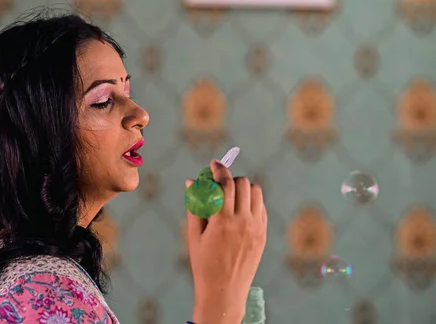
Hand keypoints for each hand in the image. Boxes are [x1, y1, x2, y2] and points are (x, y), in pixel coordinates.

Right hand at [186, 159, 266, 323]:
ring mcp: (256, 228)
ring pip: (255, 192)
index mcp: (222, 222)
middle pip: (242, 184)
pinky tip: (239, 208)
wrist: (224, 291)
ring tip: (231, 195)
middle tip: (220, 182)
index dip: (219, 169)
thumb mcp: (194, 234)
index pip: (225, 184)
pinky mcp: (263, 234)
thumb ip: (194, 205)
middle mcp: (242, 222)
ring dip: (243, 188)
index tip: (214, 163)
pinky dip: (251, 201)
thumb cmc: (203, 263)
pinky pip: (261, 207)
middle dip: (230, 178)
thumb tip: (190, 181)